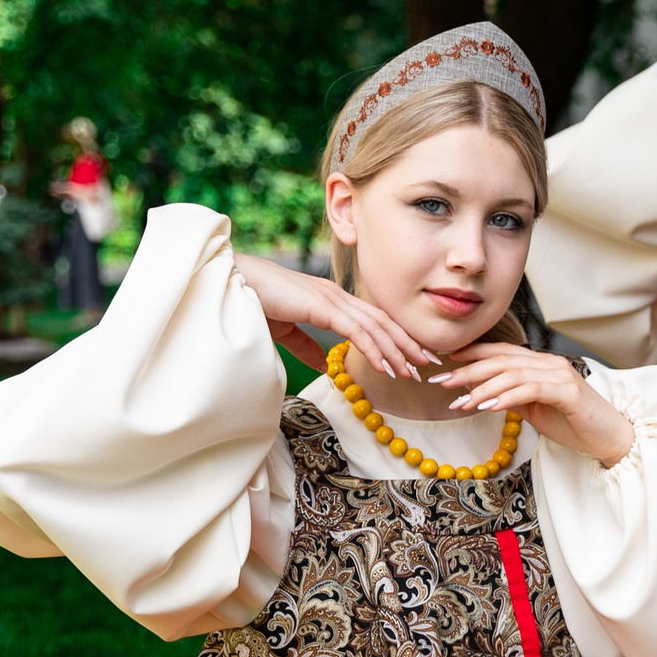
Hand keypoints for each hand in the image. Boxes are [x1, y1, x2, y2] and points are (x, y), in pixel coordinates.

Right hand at [231, 252, 433, 376]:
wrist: (229, 284)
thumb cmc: (250, 303)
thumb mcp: (284, 330)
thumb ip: (305, 345)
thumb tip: (322, 363)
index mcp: (329, 299)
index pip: (370, 320)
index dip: (393, 338)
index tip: (410, 357)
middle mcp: (335, 296)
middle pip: (381, 321)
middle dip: (405, 343)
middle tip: (426, 365)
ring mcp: (330, 298)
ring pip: (374, 327)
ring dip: (396, 350)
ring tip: (412, 371)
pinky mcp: (321, 306)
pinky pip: (356, 330)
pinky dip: (374, 349)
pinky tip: (386, 366)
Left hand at [432, 345, 634, 466]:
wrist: (611, 438)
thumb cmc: (575, 425)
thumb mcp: (535, 410)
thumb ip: (512, 398)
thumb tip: (480, 393)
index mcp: (542, 365)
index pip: (502, 352)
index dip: (473, 353)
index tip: (446, 360)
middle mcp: (550, 363)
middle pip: (502, 360)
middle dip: (468, 370)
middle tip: (443, 382)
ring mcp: (560, 375)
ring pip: (512, 373)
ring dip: (483, 387)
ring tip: (461, 402)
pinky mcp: (567, 392)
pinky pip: (530, 389)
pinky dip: (506, 396)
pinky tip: (488, 406)